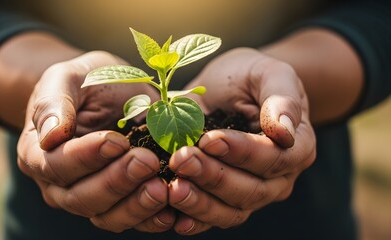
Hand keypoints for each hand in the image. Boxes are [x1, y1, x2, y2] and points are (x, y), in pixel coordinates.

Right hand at [17, 51, 172, 232]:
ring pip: (107, 216)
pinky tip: (171, 210)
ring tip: (162, 188)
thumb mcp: (65, 78)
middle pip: (83, 197)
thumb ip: (53, 103)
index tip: (116, 141)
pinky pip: (132, 219)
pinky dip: (151, 219)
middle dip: (117, 182)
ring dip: (136, 206)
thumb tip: (51, 136)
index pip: (57, 165)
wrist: (106, 92)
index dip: (87, 157)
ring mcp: (90, 196)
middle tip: (147, 161)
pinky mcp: (118, 202)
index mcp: (39, 154)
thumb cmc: (83, 82)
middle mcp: (60, 184)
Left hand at [168, 48, 315, 233]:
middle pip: (251, 190)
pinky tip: (175, 218)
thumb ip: (283, 98)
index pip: (274, 158)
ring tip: (173, 189)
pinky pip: (214, 218)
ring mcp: (253, 192)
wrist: (230, 89)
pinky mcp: (226, 199)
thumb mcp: (268, 73)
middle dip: (214, 177)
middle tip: (181, 160)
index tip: (210, 139)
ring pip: (232, 210)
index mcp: (296, 146)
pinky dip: (195, 220)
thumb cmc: (250, 77)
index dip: (242, 152)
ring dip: (201, 203)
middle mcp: (278, 177)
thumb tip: (284, 131)